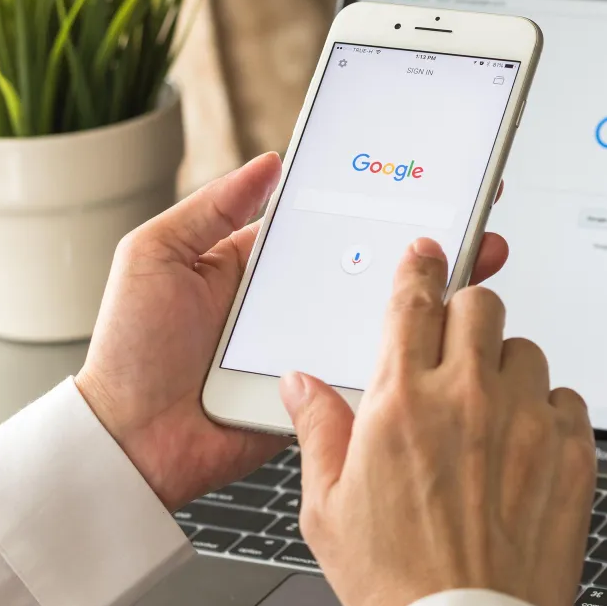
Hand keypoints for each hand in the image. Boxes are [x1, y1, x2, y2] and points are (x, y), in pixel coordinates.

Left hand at [75, 153, 511, 510]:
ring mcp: (315, 350)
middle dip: (427, 247)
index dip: (380, 202)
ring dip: (432, 298)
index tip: (425, 179)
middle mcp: (299, 305)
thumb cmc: (131, 351)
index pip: (336, 224)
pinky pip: (371, 371)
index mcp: (265, 266)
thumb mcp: (156, 255)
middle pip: (374, 269)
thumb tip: (268, 163)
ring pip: (383, 319)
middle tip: (474, 223)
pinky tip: (443, 333)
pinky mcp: (323, 395)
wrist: (130, 441)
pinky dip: (408, 356)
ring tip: (476, 267)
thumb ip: (211, 208)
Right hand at [280, 238, 595, 605]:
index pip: (412, 302)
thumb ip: (319, 432)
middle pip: (480, 304)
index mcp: (401, 404)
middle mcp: (468, 399)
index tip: (426, 255)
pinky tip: (525, 447)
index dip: (419, 269)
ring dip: (506, 367)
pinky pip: (567, 398)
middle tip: (455, 346)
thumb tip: (301, 385)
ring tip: (489, 414)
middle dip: (465, 314)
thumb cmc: (398, 583)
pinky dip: (547, 411)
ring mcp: (526, 422)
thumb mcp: (328, 511)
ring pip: (526, 349)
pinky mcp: (571, 450)